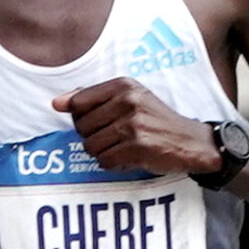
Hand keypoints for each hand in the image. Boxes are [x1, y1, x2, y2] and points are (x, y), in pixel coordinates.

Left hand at [52, 78, 221, 175]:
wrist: (191, 142)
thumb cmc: (155, 120)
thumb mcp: (129, 98)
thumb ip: (92, 98)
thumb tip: (56, 103)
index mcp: (122, 85)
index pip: (78, 102)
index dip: (80, 117)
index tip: (96, 122)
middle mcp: (127, 101)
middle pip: (81, 127)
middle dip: (93, 136)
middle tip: (115, 137)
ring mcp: (132, 124)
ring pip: (90, 146)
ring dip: (103, 152)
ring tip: (122, 147)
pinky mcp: (137, 147)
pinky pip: (104, 161)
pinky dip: (113, 164)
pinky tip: (128, 157)